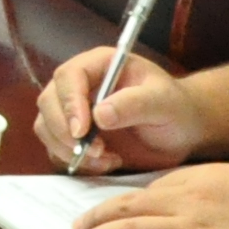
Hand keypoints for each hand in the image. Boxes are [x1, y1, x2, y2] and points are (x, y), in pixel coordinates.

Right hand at [34, 44, 203, 170]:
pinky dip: (74, 161)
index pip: (68, 76)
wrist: (182, 132)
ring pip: (46, 127)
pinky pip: (56, 149)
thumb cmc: (175, 109)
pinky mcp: (75, 137)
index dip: (69, 103)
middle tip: (96, 151)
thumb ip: (134, 104)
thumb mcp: (163, 102)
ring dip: (68, 149)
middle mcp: (79, 85)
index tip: (82, 130)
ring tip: (105, 159)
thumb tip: (99, 115)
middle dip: (65, 131)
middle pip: (49, 102)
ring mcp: (74, 112)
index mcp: (98, 65)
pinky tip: (106, 163)